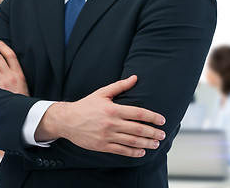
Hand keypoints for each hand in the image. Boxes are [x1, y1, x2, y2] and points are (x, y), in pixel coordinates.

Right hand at [35, 75, 165, 157]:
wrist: (67, 120)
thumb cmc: (85, 106)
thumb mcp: (102, 93)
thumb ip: (120, 86)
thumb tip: (135, 78)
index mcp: (113, 109)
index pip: (138, 113)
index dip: (152, 117)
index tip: (162, 120)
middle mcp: (111, 123)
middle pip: (138, 129)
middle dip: (153, 132)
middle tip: (162, 135)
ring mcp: (107, 136)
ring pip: (131, 141)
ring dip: (146, 143)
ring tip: (155, 144)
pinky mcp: (102, 146)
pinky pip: (121, 150)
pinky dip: (133, 152)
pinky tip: (141, 152)